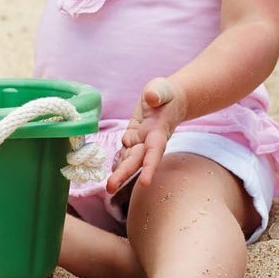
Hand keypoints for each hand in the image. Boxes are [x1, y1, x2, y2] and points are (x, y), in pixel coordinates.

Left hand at [106, 77, 185, 193]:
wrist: (170, 99)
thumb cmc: (166, 93)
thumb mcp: (162, 88)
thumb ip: (157, 93)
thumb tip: (151, 97)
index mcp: (157, 130)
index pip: (154, 150)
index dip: (149, 166)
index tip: (144, 182)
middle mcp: (149, 140)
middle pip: (137, 160)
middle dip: (125, 174)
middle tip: (110, 188)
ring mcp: (141, 140)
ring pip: (129, 159)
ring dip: (119, 173)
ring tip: (109, 188)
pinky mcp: (133, 137)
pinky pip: (125, 151)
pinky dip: (118, 161)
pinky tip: (110, 172)